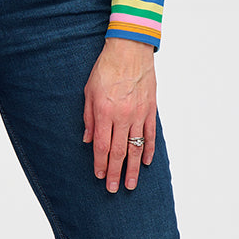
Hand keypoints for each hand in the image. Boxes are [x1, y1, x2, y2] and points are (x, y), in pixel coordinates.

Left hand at [82, 38, 156, 192]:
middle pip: (118, 151)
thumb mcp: (89, 91)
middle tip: (113, 188)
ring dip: (133, 168)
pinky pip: (150, 134)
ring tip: (131, 184)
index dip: (99, 164)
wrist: (129, 50)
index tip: (99, 176)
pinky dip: (148, 149)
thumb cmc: (106, 68)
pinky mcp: (150, 109)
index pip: (101, 146)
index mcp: (104, 112)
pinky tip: (146, 162)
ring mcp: (138, 114)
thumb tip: (87, 139)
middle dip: (115, 172)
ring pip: (136, 147)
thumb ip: (88, 117)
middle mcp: (122, 116)